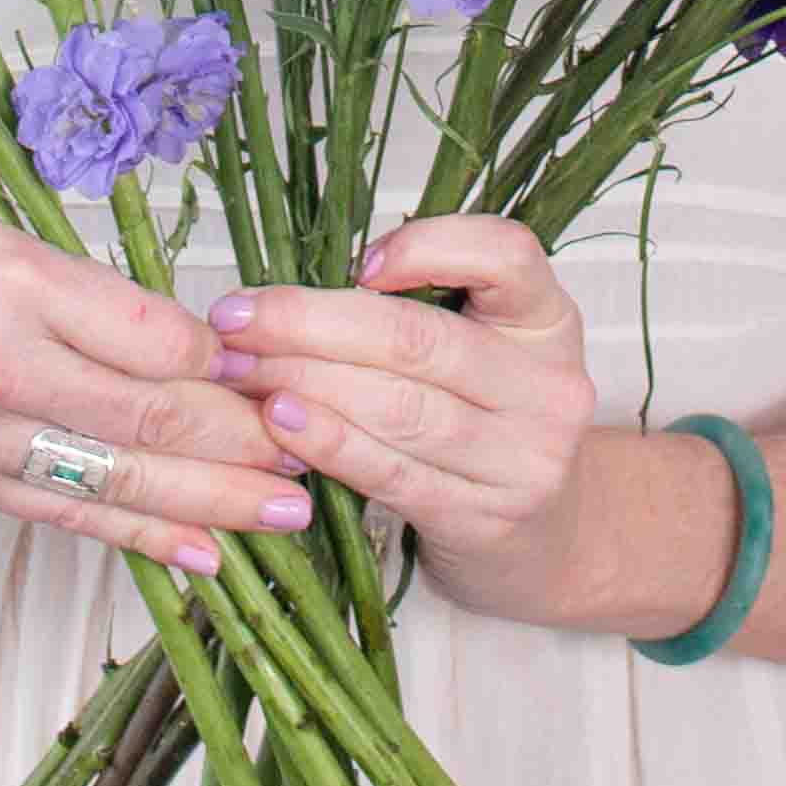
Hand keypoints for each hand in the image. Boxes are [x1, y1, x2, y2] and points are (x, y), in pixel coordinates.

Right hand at [0, 163, 317, 577]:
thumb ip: (86, 289)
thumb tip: (192, 343)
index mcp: (11, 277)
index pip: (156, 339)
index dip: (236, 368)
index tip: (296, 372)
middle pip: (147, 420)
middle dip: (244, 445)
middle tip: (321, 455)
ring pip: (111, 482)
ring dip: (208, 504)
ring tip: (285, 515)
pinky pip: (58, 515)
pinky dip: (134, 535)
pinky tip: (198, 552)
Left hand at [205, 216, 600, 625]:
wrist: (540, 536)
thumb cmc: (486, 420)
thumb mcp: (482, 348)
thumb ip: (420, 308)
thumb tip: (295, 289)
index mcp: (547, 320)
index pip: (506, 254)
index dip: (426, 248)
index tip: (355, 263)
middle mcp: (548, 385)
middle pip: (419, 338)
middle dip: (310, 323)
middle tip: (237, 318)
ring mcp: (523, 458)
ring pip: (397, 406)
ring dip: (303, 381)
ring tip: (240, 369)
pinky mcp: (483, 518)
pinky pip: (390, 471)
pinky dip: (327, 442)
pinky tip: (279, 421)